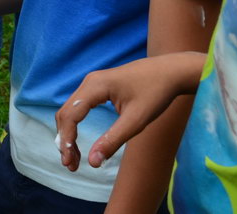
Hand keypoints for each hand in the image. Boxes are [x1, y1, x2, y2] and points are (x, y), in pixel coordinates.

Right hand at [54, 53, 204, 171]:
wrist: (171, 71)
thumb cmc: (156, 93)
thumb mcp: (136, 120)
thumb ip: (113, 140)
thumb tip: (92, 163)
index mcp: (95, 86)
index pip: (70, 116)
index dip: (66, 140)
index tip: (69, 163)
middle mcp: (89, 82)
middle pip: (65, 113)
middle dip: (64, 140)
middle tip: (70, 165)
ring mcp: (92, 82)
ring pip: (70, 110)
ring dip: (68, 133)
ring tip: (74, 158)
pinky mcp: (98, 86)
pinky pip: (78, 107)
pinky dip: (75, 125)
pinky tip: (79, 140)